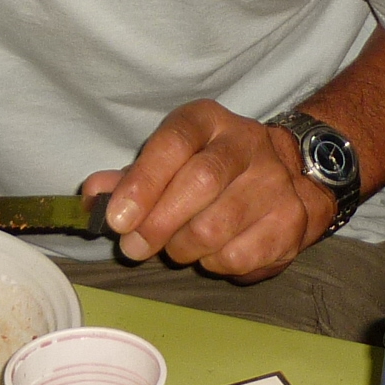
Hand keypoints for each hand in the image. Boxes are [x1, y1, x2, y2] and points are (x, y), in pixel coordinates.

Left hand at [82, 100, 336, 282]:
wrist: (289, 175)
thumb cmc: (209, 168)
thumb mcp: (168, 160)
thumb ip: (130, 177)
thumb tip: (93, 195)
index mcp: (208, 121)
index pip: (175, 142)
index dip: (143, 182)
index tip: (117, 220)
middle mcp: (247, 143)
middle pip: (200, 183)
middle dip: (158, 223)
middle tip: (134, 247)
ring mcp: (275, 181)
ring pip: (217, 226)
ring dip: (182, 248)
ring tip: (174, 247)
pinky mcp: (291, 221)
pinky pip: (239, 256)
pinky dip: (213, 263)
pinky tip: (210, 253)